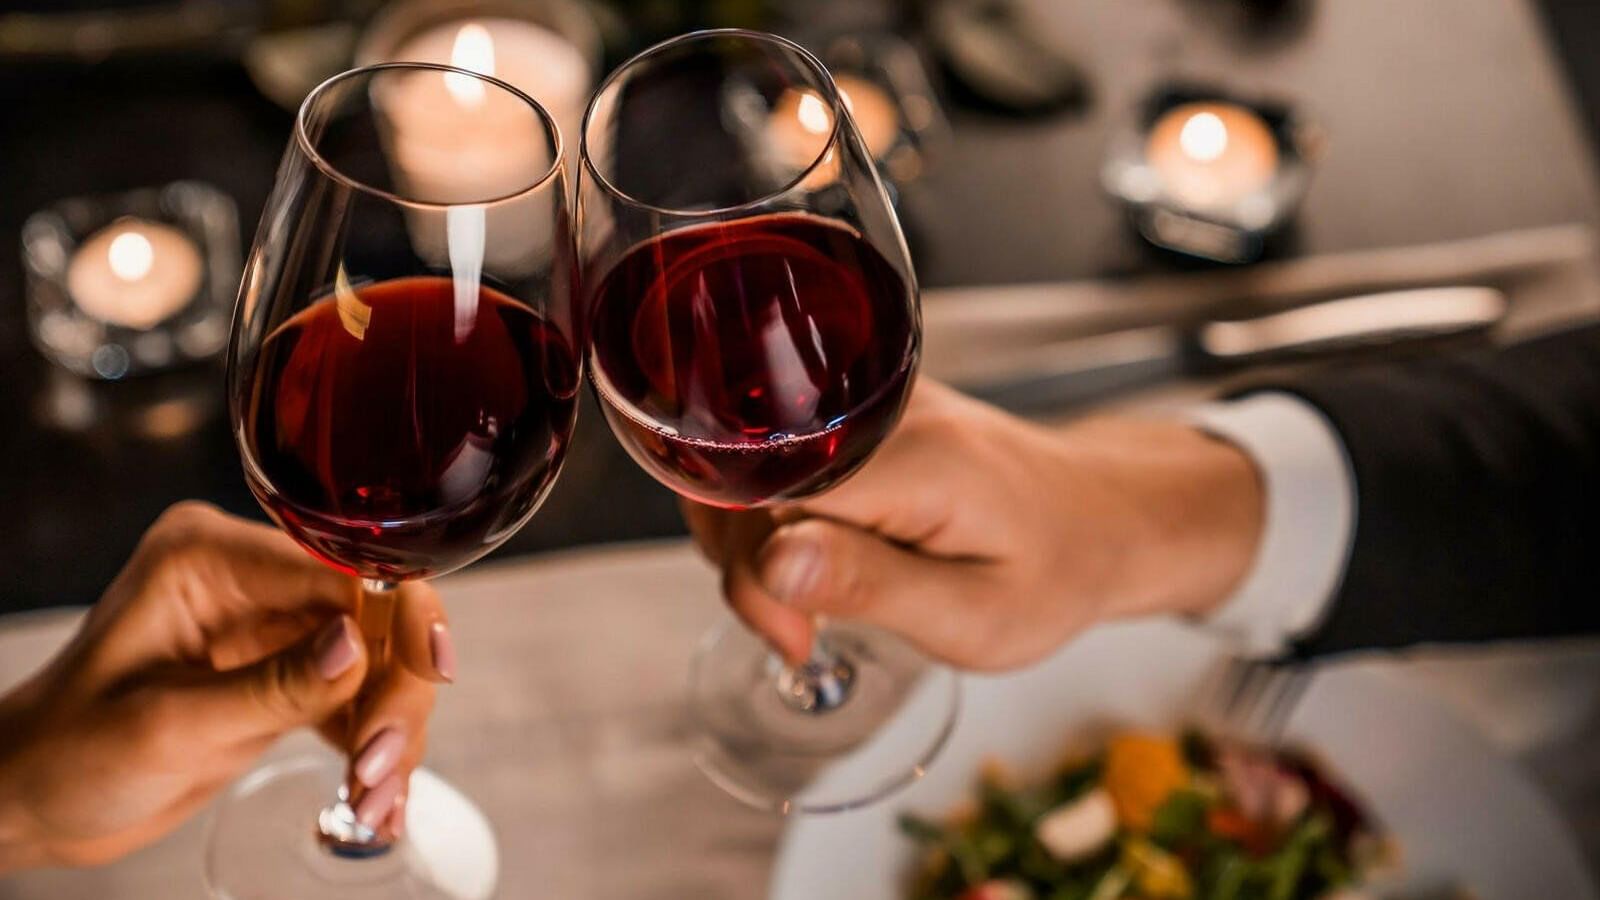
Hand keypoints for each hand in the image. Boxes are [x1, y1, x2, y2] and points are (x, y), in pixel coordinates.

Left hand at [0, 502, 453, 870]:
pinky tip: (376, 801)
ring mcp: (274, 625)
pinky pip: (360, 697)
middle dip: (394, 692)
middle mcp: (251, 579)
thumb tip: (360, 647)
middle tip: (382, 767)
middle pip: (376, 615)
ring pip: (381, 662)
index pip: (341, 565)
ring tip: (375, 803)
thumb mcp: (170, 724)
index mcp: (210, 556)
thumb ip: (274, 684)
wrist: (36, 800)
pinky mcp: (288, 672)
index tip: (431, 675)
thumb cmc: (69, 753)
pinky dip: (374, 748)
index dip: (399, 614)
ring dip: (390, 731)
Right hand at [685, 381, 1263, 670]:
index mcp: (913, 456)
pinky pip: (778, 457)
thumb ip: (869, 585)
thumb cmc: (1053, 571)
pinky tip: (808, 561)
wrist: (1102, 515)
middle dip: (745, 563)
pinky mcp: (859, 408)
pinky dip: (772, 515)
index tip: (795, 635)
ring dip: (750, 542)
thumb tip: (770, 562)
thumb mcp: (974, 614)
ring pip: (749, 463)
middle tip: (800, 633)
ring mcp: (867, 399)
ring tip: (805, 605)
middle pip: (745, 471)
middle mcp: (881, 408)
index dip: (754, 569)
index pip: (769, 489)